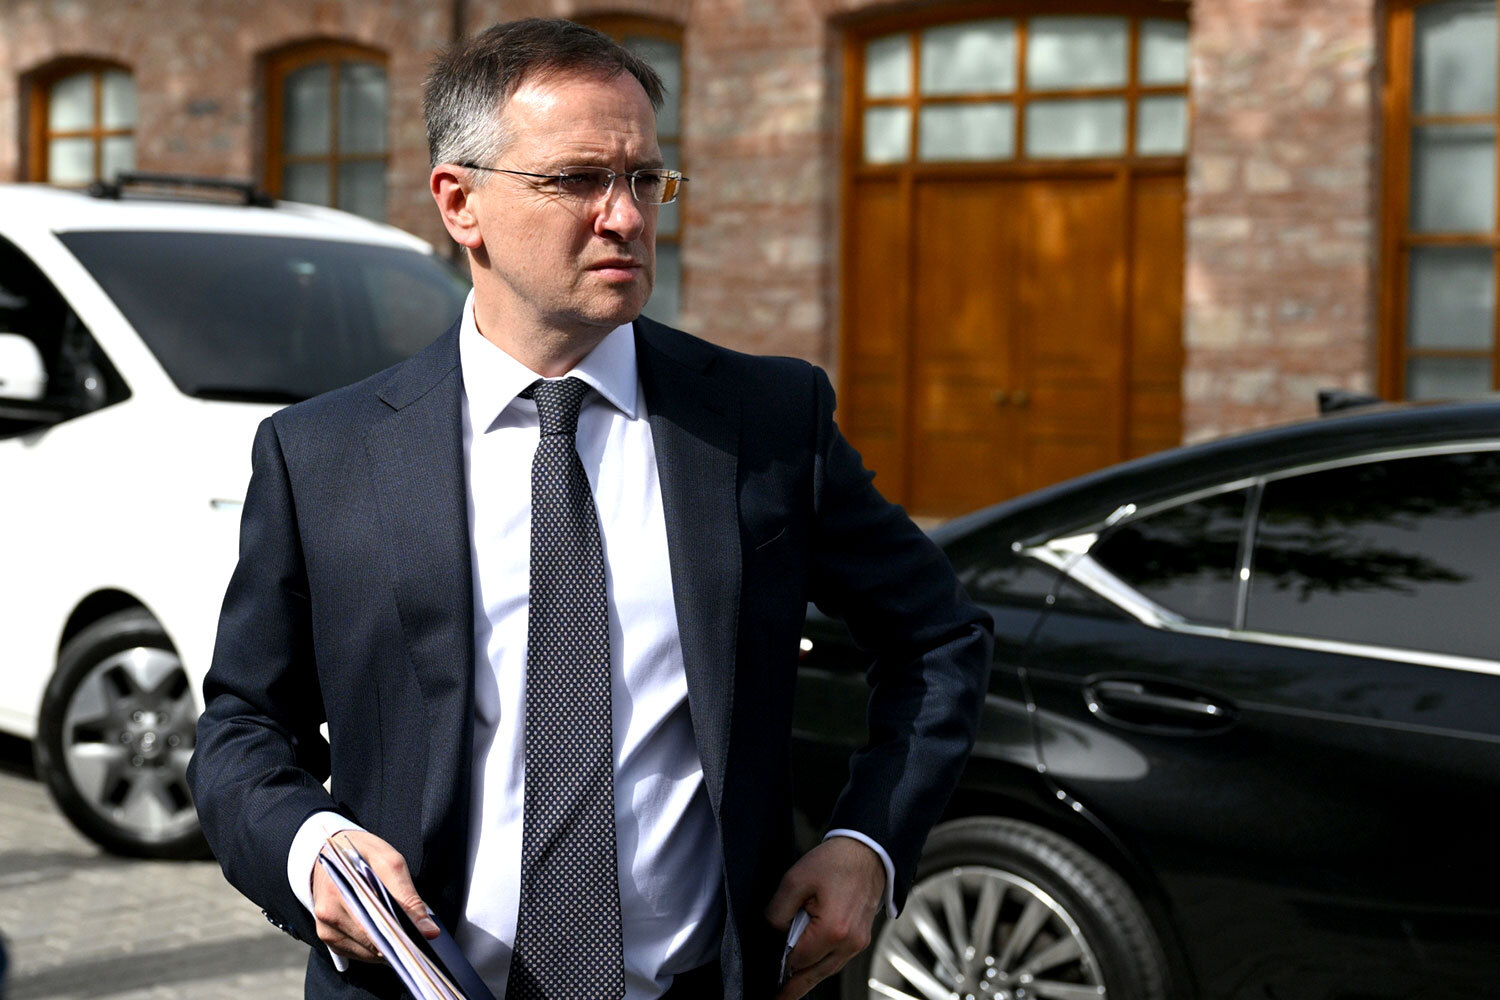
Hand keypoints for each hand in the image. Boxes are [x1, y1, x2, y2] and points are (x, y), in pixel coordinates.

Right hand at [310, 830, 438, 963]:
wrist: (328, 853)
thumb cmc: (361, 853)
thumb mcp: (389, 862)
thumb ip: (408, 896)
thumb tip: (428, 930)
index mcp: (342, 888)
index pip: (379, 924)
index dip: (403, 935)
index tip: (421, 938)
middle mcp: (329, 912)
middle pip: (373, 943)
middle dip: (397, 943)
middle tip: (416, 937)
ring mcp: (325, 927)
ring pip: (366, 953)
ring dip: (386, 947)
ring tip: (400, 931)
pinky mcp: (326, 937)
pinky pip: (356, 953)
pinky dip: (373, 948)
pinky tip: (382, 934)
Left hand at [765, 837, 885, 999]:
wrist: (867, 851)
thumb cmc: (835, 862)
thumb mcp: (795, 881)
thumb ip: (778, 913)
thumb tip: (771, 936)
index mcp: (832, 930)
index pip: (797, 960)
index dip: (779, 965)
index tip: (765, 971)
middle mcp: (849, 943)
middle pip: (813, 975)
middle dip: (792, 988)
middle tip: (775, 999)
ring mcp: (858, 943)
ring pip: (826, 972)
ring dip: (807, 979)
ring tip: (787, 992)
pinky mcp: (861, 939)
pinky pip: (837, 960)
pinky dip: (821, 966)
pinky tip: (807, 968)